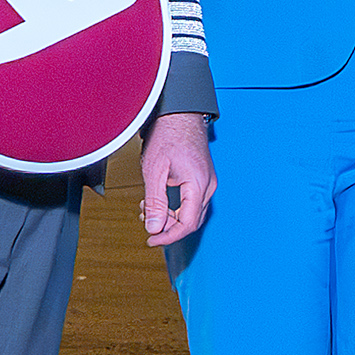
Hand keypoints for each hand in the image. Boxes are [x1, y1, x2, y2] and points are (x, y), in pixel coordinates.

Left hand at [139, 109, 214, 247]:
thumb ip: (156, 202)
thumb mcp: (155, 171)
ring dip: (169, 216)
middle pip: (191, 221)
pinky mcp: (202, 178)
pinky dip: (174, 207)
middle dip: (167, 226)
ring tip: (148, 207)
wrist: (179, 114)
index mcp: (199, 184)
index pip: (188, 224)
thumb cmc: (168, 136)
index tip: (151, 240)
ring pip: (191, 212)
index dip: (169, 237)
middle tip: (146, 219)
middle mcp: (208, 186)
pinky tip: (158, 200)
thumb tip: (154, 229)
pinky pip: (191, 202)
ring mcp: (207, 182)